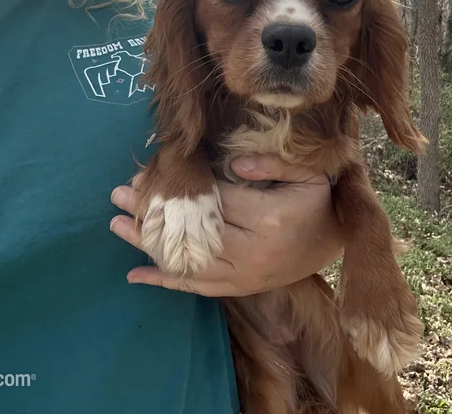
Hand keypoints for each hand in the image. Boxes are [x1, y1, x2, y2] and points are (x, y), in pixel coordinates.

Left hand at [109, 154, 342, 296]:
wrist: (335, 241)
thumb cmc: (318, 200)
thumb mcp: (307, 172)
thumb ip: (273, 164)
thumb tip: (233, 164)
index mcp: (268, 217)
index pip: (213, 200)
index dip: (179, 188)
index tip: (148, 174)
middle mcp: (253, 251)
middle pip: (193, 231)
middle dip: (154, 213)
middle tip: (117, 195)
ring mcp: (246, 275)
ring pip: (189, 262)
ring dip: (149, 246)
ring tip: (116, 226)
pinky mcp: (241, 287)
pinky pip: (199, 287)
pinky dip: (166, 281)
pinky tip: (135, 274)